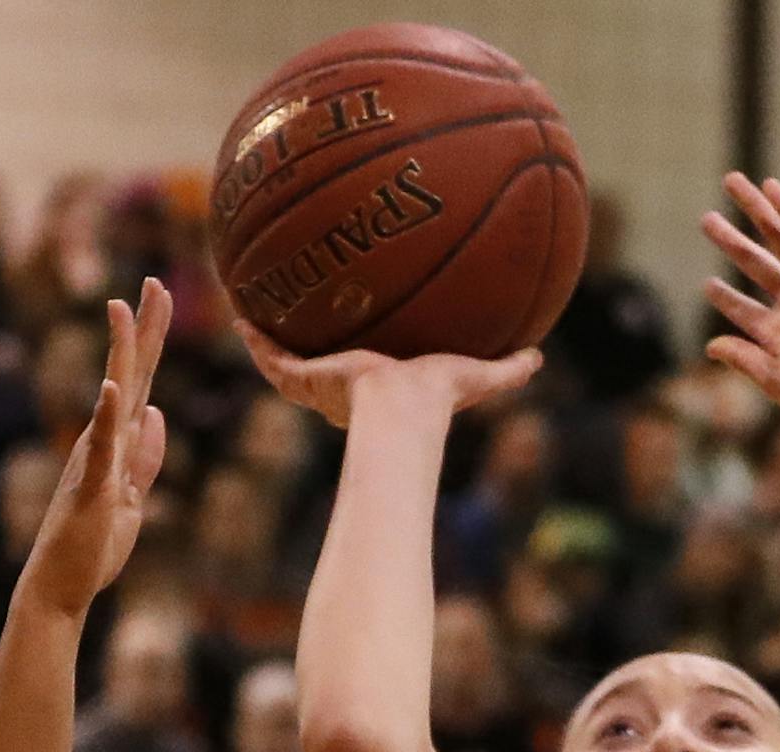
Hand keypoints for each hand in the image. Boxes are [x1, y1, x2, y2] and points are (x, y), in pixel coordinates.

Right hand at [18, 279, 171, 617]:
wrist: (62, 586)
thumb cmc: (93, 546)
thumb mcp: (130, 498)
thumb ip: (143, 458)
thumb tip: (155, 413)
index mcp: (114, 444)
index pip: (140, 384)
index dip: (151, 342)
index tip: (161, 298)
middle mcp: (101, 441)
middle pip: (129, 376)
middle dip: (142, 329)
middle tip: (154, 281)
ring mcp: (94, 460)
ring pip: (113, 399)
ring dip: (121, 355)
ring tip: (122, 310)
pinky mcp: (91, 487)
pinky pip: (101, 448)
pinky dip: (108, 416)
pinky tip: (114, 387)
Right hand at [234, 319, 538, 430]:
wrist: (402, 409)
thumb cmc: (438, 399)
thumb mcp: (479, 375)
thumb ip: (508, 370)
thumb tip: (541, 357)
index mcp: (381, 391)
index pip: (364, 377)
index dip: (357, 367)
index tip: (358, 352)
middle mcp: (346, 391)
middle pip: (321, 372)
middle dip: (309, 355)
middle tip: (301, 325)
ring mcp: (322, 385)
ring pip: (288, 364)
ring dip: (269, 345)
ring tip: (252, 315)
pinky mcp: (305, 378)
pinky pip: (272, 357)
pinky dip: (254, 339)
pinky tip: (238, 314)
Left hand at [700, 173, 779, 433]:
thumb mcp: (774, 377)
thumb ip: (742, 357)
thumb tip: (710, 346)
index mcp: (777, 334)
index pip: (743, 308)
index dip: (724, 297)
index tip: (708, 285)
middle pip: (755, 264)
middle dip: (731, 241)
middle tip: (706, 219)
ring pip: (778, 240)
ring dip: (756, 212)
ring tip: (731, 182)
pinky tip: (771, 190)